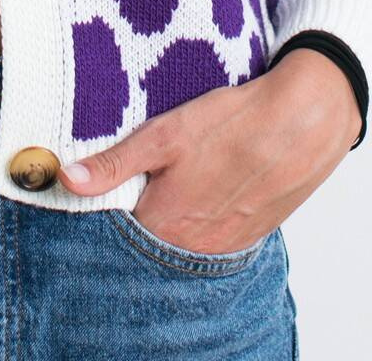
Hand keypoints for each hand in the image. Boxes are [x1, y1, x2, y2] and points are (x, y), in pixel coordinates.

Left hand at [56, 46, 360, 252]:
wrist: (305, 122)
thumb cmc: (233, 123)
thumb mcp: (164, 134)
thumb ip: (114, 163)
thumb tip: (66, 179)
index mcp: (163, 225)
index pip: (118, 230)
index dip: (110, 204)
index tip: (108, 182)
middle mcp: (192, 248)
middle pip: (150, 240)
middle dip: (141, 212)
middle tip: (147, 174)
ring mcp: (223, 247)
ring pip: (182, 240)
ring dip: (174, 217)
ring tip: (182, 177)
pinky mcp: (248, 238)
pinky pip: (212, 238)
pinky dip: (204, 219)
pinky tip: (209, 185)